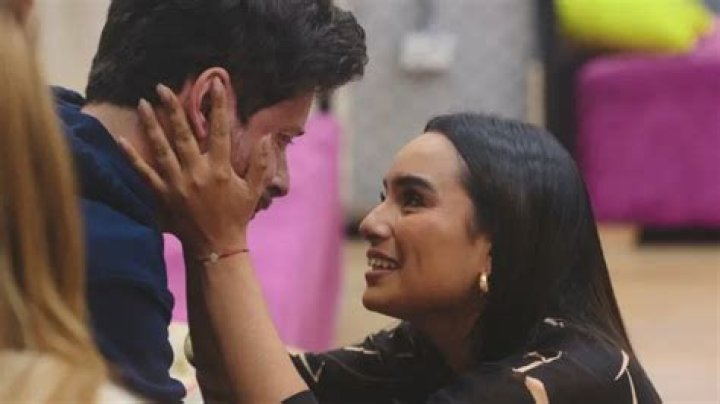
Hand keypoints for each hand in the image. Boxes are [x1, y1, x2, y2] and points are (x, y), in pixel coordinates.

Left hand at [118, 80, 274, 256]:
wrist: (217, 246)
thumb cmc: (237, 217)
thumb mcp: (254, 190)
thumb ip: (260, 163)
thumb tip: (265, 138)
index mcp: (220, 169)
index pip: (220, 131)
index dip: (218, 106)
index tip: (216, 84)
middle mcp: (197, 173)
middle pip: (184, 134)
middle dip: (173, 108)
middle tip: (162, 87)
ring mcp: (177, 184)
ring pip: (161, 148)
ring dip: (151, 125)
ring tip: (142, 103)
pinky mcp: (163, 195)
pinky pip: (144, 173)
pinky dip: (132, 157)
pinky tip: (121, 140)